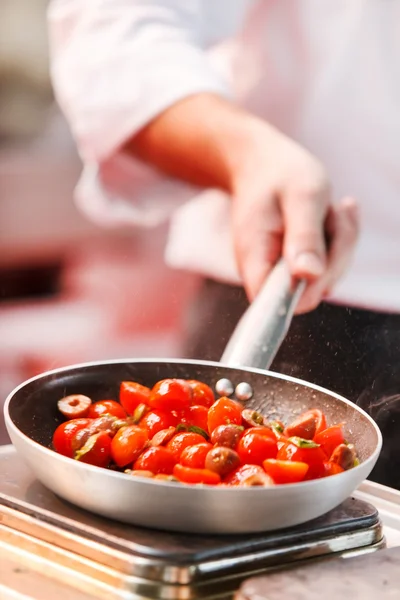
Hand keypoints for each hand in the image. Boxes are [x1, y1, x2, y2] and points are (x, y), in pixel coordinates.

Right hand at [231, 124, 358, 312]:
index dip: (310, 287)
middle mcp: (264, 273)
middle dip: (335, 252)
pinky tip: (333, 211)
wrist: (260, 163)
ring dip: (339, 241)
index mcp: (255, 260)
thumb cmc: (278, 174)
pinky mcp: (295, 265)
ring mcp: (281, 271)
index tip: (322, 252)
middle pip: (312, 291)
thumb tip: (308, 274)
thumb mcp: (301, 196)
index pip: (280, 304)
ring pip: (326, 278)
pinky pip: (328, 264)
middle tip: (330, 211)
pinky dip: (338, 238)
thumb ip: (303, 236)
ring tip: (327, 207)